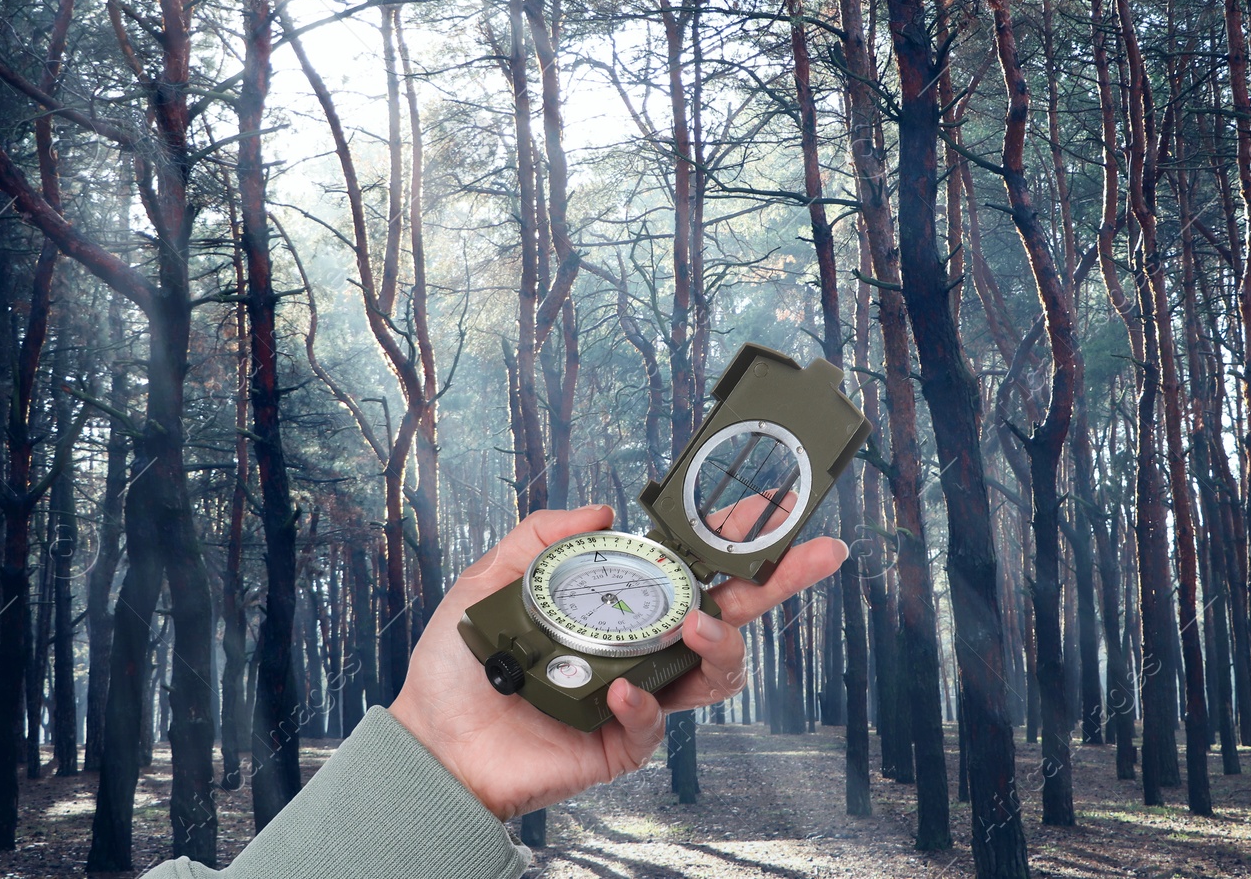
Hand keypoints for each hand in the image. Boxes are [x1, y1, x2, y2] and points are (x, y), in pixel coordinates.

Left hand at [388, 503, 846, 819]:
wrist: (433, 742)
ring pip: (716, 672)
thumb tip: (603, 508)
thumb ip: (542, 536)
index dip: (734, 539)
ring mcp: (639, 694)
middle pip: (730, 614)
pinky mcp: (622, 741)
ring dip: (722, 645)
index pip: (690, 565)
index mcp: (619, 603)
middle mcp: (642, 647)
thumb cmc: (462, 665)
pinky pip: (655, 722)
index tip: (776, 509)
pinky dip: (643, 703)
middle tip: (817, 555)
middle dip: (780, 582)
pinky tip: (618, 691)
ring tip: (698, 629)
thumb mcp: (489, 579)